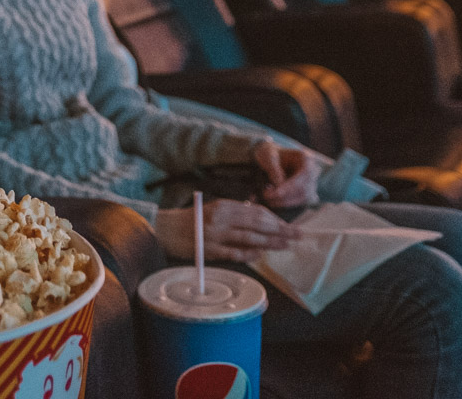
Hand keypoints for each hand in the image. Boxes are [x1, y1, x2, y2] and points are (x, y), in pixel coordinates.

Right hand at [156, 199, 301, 263]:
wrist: (165, 230)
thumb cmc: (191, 220)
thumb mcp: (213, 210)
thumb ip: (234, 214)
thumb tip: (260, 221)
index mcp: (224, 206)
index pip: (256, 212)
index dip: (275, 219)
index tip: (289, 225)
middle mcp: (221, 218)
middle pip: (258, 224)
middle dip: (280, 230)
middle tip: (297, 235)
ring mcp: (216, 234)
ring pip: (250, 238)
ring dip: (271, 242)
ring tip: (286, 245)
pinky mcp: (210, 250)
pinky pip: (235, 252)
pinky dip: (249, 254)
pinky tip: (261, 254)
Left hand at [253, 141, 320, 208]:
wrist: (269, 159)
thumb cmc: (268, 154)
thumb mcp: (267, 156)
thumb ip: (273, 169)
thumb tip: (279, 185)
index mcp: (306, 159)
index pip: (303, 175)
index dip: (290, 186)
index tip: (275, 193)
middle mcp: (312, 172)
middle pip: (305, 189)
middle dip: (286, 196)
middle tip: (266, 197)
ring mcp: (311, 184)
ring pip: (304, 199)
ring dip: (286, 202)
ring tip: (268, 199)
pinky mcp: (306, 195)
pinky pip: (301, 204)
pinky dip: (287, 204)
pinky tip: (273, 202)